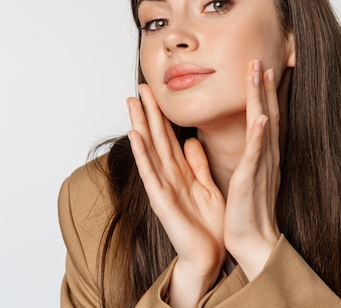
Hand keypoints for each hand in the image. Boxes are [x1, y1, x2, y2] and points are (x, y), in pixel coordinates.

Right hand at [127, 84, 224, 305]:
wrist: (209, 254)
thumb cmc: (207, 224)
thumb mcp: (205, 185)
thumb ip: (198, 164)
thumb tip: (191, 140)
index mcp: (180, 172)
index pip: (169, 137)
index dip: (162, 114)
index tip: (156, 92)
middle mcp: (168, 176)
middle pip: (157, 138)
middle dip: (148, 112)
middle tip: (140, 87)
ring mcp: (162, 187)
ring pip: (150, 150)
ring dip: (140, 125)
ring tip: (131, 103)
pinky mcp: (162, 201)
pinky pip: (151, 173)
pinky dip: (142, 154)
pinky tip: (135, 136)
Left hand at [223, 59, 281, 279]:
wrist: (254, 241)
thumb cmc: (249, 211)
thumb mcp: (249, 176)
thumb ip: (250, 154)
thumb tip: (248, 138)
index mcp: (263, 154)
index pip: (265, 116)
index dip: (263, 92)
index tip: (259, 69)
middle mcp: (267, 155)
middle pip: (267, 112)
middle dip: (263, 85)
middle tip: (259, 58)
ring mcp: (262, 165)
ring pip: (264, 124)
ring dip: (262, 97)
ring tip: (260, 72)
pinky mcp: (252, 179)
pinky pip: (257, 153)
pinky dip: (261, 133)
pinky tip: (262, 116)